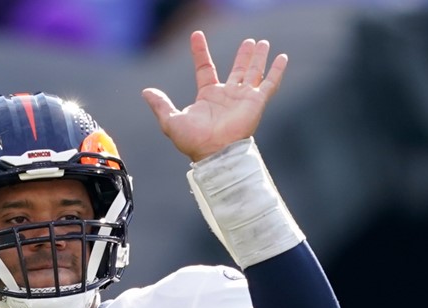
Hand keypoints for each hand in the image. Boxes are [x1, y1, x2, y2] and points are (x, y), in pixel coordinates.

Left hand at [142, 31, 287, 161]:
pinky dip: (277, 70)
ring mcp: (243, 97)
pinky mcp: (256, 102)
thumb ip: (160, 105)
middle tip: (249, 41)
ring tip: (262, 43)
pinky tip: (282, 57)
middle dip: (243, 56)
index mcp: (207, 96)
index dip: (200, 52)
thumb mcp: (170, 120)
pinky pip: (270, 83)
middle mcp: (227, 95)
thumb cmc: (192, 140)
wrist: (213, 152)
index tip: (196, 35)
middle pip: (237, 69)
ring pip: (253, 72)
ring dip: (258, 58)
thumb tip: (146, 91)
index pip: (205, 68)